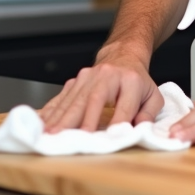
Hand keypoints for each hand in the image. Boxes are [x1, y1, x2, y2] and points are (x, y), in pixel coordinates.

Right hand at [39, 48, 162, 132]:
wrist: (123, 56)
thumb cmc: (137, 82)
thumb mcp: (152, 96)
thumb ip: (148, 115)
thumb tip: (138, 131)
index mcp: (131, 80)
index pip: (125, 105)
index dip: (117, 122)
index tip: (109, 138)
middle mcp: (107, 76)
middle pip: (92, 100)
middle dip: (78, 121)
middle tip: (65, 137)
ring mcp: (88, 76)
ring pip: (73, 99)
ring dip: (59, 118)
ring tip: (49, 134)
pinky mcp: (75, 80)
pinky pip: (62, 97)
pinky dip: (51, 111)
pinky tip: (42, 122)